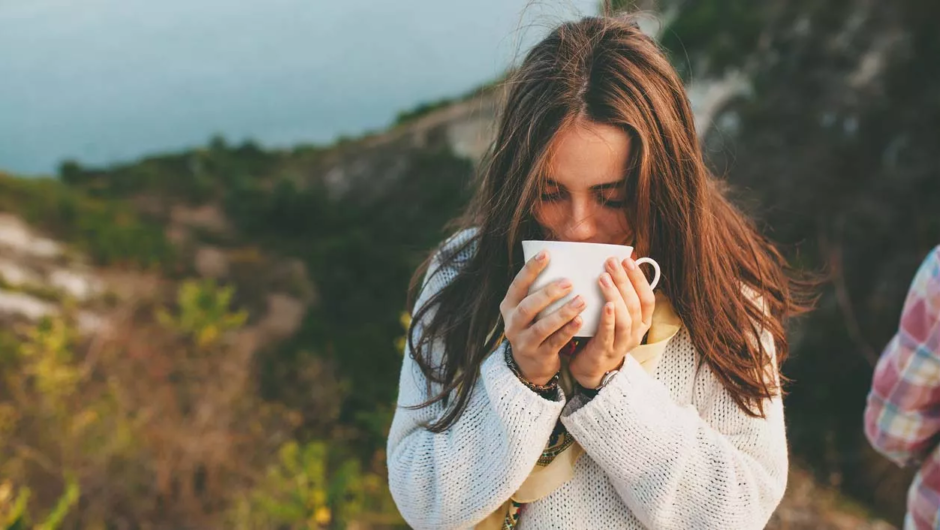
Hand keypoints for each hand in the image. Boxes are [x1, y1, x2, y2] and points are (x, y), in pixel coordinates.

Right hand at [500, 250, 587, 384]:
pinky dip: (568, 331)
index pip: (518, 285)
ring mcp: (524, 342)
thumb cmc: (534, 326)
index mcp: (509, 307)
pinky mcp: (538, 356)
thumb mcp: (529, 310)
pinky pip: (554, 342)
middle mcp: (512, 324)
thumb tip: (562, 260)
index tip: (546, 253)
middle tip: (569, 282)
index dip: (530, 269)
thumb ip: (538, 291)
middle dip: (548, 293)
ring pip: (542, 326)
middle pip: (527, 307)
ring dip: (562, 313)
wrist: (529, 365)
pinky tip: (580, 320)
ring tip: (581, 300)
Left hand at [569, 255, 655, 388]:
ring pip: (625, 318)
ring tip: (604, 277)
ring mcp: (622, 344)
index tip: (628, 260)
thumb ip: (618, 296)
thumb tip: (614, 266)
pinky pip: (609, 333)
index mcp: (642, 323)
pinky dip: (609, 318)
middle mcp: (636, 333)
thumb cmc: (602, 334)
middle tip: (612, 262)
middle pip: (635, 304)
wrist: (590, 367)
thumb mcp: (615, 315)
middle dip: (624, 281)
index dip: (639, 279)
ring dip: (615, 295)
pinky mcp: (606, 351)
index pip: (648, 298)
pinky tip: (606, 304)